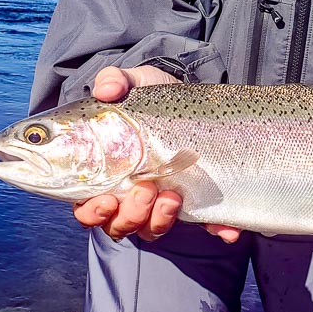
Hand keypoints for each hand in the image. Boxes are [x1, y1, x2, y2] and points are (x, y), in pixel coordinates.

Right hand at [73, 66, 241, 243]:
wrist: (193, 103)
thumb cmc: (153, 99)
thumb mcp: (135, 83)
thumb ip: (115, 80)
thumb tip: (105, 90)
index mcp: (104, 174)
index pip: (86, 206)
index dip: (91, 212)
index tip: (105, 201)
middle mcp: (128, 195)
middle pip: (117, 224)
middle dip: (129, 215)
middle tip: (145, 188)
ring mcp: (161, 202)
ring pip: (151, 229)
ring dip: (159, 220)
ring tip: (172, 196)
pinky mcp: (196, 204)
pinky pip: (205, 226)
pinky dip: (215, 231)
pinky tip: (226, 228)